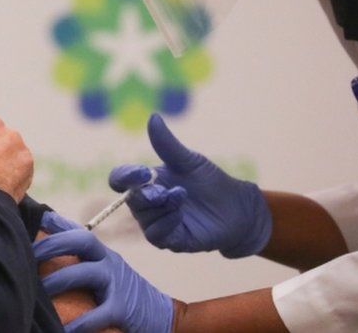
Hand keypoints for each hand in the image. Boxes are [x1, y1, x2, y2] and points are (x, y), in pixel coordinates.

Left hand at [34, 212, 173, 332]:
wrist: (162, 315)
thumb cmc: (122, 293)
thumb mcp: (104, 269)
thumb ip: (80, 260)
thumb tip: (47, 244)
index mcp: (101, 253)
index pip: (78, 230)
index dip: (56, 222)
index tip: (34, 218)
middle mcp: (109, 262)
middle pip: (83, 240)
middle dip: (53, 244)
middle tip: (27, 256)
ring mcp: (117, 284)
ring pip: (86, 273)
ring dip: (58, 280)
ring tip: (36, 292)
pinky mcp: (123, 309)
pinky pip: (98, 314)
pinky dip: (78, 323)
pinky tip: (62, 330)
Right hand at [109, 114, 270, 257]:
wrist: (237, 208)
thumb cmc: (210, 182)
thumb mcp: (190, 161)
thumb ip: (167, 144)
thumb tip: (153, 117)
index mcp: (147, 181)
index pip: (121, 179)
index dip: (125, 176)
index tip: (142, 172)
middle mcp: (148, 203)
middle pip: (131, 199)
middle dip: (145, 194)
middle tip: (164, 191)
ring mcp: (157, 222)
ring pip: (144, 218)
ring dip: (161, 207)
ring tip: (181, 197)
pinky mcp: (170, 240)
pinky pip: (156, 235)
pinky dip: (166, 223)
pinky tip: (180, 214)